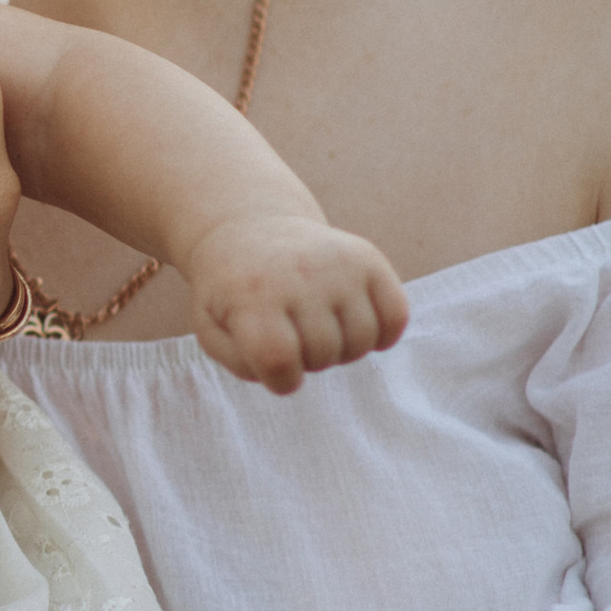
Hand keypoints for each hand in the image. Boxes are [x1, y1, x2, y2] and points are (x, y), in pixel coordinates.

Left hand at [183, 212, 407, 392]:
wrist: (251, 230)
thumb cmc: (233, 293)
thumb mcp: (214, 329)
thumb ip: (244, 363)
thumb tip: (291, 372)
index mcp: (251, 294)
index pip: (279, 361)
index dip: (281, 380)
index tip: (272, 367)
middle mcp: (299, 274)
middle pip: (323, 355)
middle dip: (309, 361)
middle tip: (293, 336)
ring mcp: (338, 263)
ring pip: (362, 342)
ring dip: (342, 350)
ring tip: (319, 328)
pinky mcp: (368, 258)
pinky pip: (396, 317)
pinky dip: (382, 334)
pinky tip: (353, 323)